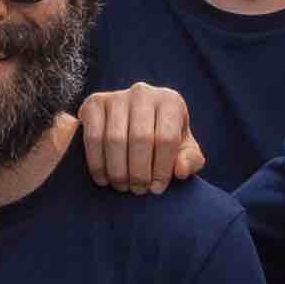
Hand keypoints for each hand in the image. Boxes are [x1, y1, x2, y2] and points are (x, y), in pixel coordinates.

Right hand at [74, 82, 201, 190]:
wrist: (131, 122)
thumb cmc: (163, 138)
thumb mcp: (183, 149)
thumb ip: (190, 160)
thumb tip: (180, 170)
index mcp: (170, 101)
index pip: (166, 138)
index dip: (161, 169)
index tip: (156, 189)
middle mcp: (143, 93)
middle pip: (140, 139)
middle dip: (138, 172)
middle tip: (138, 190)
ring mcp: (116, 96)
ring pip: (114, 139)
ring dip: (118, 170)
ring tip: (123, 187)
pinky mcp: (93, 103)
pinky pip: (93, 137)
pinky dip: (97, 163)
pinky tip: (104, 179)